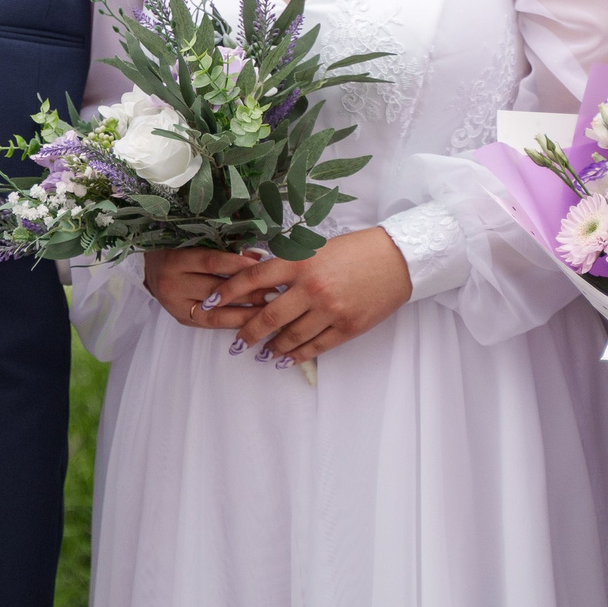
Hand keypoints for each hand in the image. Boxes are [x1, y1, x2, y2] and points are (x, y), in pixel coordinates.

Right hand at [141, 247, 265, 329]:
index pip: (212, 262)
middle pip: (215, 290)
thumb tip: (259, 258)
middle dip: (248, 293)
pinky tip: (251, 320)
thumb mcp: (197, 243)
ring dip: (244, 313)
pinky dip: (232, 322)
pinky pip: (210, 324)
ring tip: (268, 311)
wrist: (150, 268)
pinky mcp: (180, 319)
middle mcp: (171, 284)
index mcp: (175, 259)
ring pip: (214, 314)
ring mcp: (174, 305)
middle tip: (274, 293)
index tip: (266, 268)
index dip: (240, 265)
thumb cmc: (179, 249)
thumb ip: (225, 250)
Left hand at [207, 227, 412, 366]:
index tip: (209, 302)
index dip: (228, 291)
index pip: (254, 278)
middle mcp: (312, 287)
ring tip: (261, 353)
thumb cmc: (356, 249)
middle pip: (268, 314)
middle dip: (247, 330)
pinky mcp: (347, 327)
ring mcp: (330, 310)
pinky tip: (285, 358)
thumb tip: (259, 280)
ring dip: (272, 347)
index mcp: (301, 262)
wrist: (397, 260)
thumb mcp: (317, 248)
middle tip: (236, 341)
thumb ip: (290, 264)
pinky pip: (316, 347)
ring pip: (291, 336)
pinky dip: (296, 355)